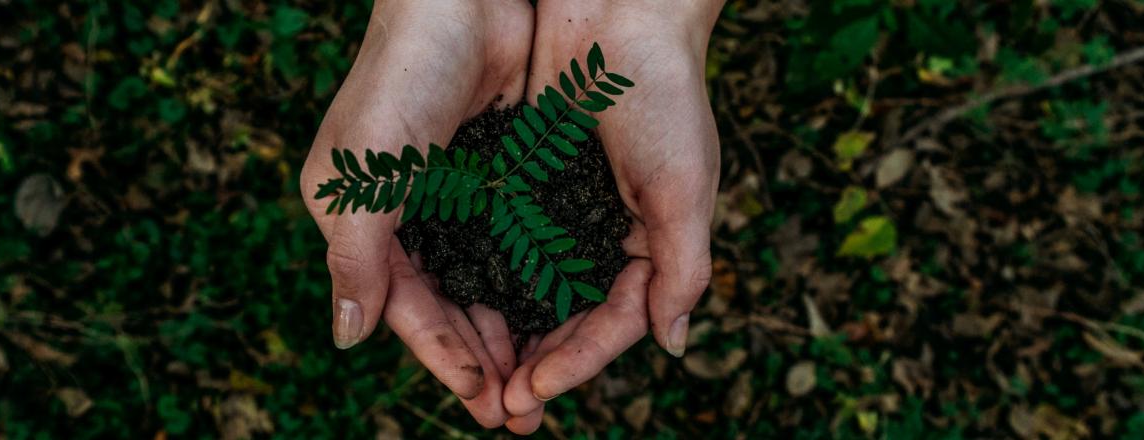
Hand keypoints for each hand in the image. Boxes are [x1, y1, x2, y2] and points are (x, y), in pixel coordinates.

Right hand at [299, 0, 531, 426]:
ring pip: (485, 283)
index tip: (481, 402)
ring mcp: (456, 196)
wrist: (462, 0)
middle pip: (447, 305)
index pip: (405, 308)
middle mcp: (407, 216)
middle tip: (519, 413)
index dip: (442, 357)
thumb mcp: (365, 176)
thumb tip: (347, 340)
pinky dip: (533, 283)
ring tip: (543, 380)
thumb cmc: (400, 79)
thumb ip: (357, 259)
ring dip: (510, 331)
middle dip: (481, 359)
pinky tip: (559, 316)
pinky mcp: (498, 175)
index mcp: (362, 220)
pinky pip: (517, 244)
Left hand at [501, 0, 723, 432]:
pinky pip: (505, 242)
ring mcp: (565, 209)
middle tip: (501, 409)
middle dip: (539, 364)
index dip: (578, 361)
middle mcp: (607, 233)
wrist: (619, 13)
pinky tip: (458, 308)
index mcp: (653, 242)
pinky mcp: (528, 181)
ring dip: (508, 334)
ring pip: (532, 289)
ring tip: (477, 377)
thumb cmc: (664, 96)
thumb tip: (673, 346)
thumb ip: (683, 269)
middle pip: (570, 317)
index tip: (535, 392)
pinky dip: (486, 278)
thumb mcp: (685, 189)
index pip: (615, 321)